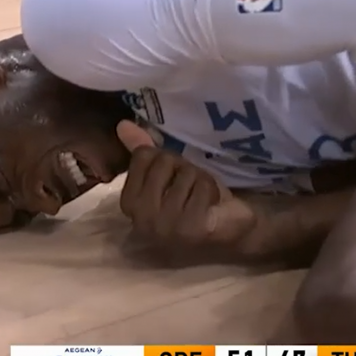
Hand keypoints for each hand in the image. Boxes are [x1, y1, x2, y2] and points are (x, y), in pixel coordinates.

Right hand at [116, 121, 260, 247]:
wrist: (231, 231)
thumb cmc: (195, 202)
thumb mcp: (169, 174)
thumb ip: (145, 152)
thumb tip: (123, 124)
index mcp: (129, 203)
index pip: (143, 156)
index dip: (167, 160)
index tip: (175, 178)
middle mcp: (142, 218)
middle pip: (164, 162)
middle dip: (184, 168)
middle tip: (191, 189)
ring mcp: (166, 225)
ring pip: (185, 173)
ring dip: (201, 180)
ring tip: (202, 198)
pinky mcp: (191, 228)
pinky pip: (202, 186)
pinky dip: (212, 190)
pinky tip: (212, 206)